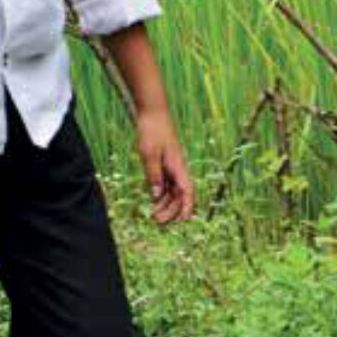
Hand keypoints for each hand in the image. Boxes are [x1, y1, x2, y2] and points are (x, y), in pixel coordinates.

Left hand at [136, 109, 195, 225]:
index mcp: (178, 167)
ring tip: (154, 216)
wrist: (152, 114)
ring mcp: (172, 167)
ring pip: (173, 192)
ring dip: (166, 205)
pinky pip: (166, 184)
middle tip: (157, 222)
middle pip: (180, 196)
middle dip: (172, 211)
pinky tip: (154, 202)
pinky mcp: (165, 164)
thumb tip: (155, 195)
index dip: (186, 208)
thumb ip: (153, 174)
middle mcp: (178, 169)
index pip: (187, 192)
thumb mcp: (149, 153)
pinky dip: (161, 194)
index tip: (183, 221)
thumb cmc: (152, 131)